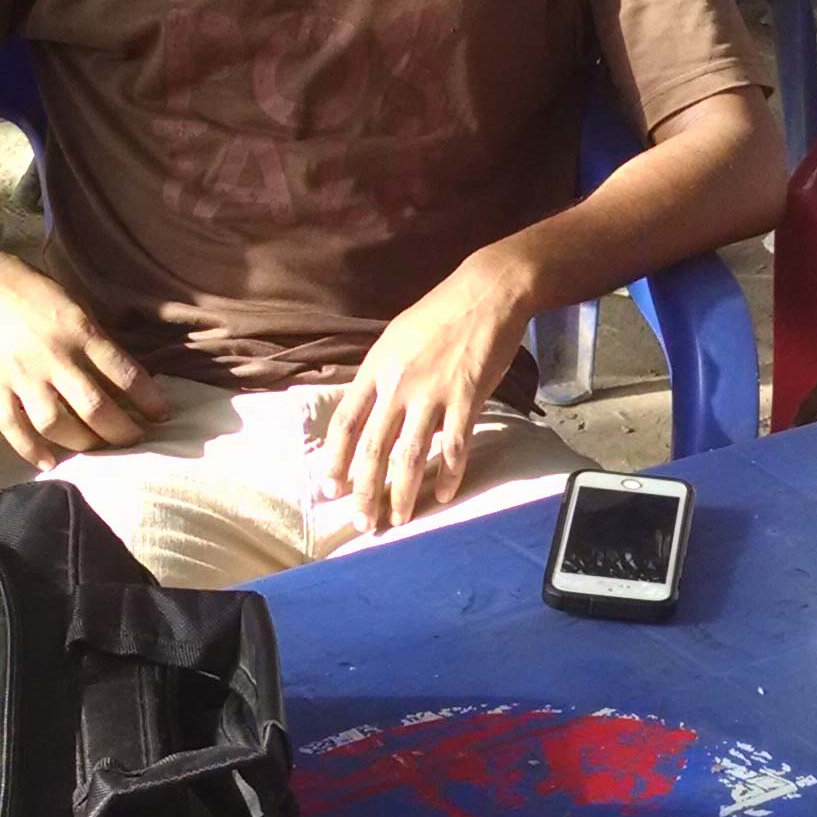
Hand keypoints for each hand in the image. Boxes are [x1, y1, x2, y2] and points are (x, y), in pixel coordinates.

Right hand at [0, 241, 164, 468]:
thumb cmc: (26, 285)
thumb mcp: (71, 301)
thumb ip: (92, 336)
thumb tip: (119, 372)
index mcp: (79, 330)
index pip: (125, 374)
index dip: (149, 400)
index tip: (161, 414)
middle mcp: (54, 356)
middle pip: (96, 408)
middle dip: (122, 431)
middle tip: (135, 439)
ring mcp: (21, 374)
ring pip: (57, 424)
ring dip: (83, 443)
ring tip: (97, 447)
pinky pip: (12, 426)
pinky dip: (31, 450)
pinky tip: (50, 463)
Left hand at [319, 251, 535, 537]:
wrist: (486, 293)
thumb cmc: (441, 314)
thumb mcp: (396, 339)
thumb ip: (381, 377)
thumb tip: (369, 414)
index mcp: (376, 369)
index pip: (345, 423)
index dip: (334, 460)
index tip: (330, 489)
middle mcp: (398, 385)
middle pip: (372, 449)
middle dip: (364, 491)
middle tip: (362, 523)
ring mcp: (432, 393)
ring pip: (409, 455)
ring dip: (402, 494)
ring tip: (398, 520)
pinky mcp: (467, 398)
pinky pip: (455, 446)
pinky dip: (449, 475)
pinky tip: (444, 496)